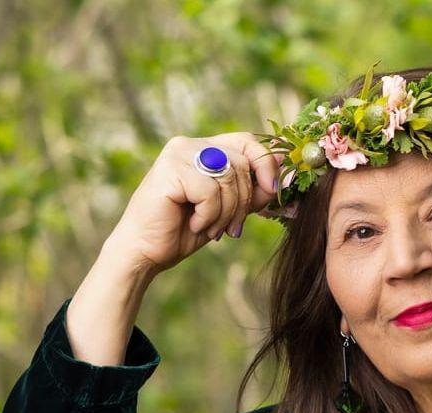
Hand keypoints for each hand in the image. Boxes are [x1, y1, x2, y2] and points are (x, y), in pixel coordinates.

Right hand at [104, 132, 283, 274]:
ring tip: (208, 228)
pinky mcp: (169, 169)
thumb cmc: (184, 230)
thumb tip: (286, 178)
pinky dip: (208, 215)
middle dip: (244, 202)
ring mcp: (177, 153)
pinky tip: (193, 224)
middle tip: (230, 228)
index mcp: (204, 148)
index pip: (248, 141)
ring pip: (229, 178)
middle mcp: (190, 144)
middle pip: (242, 163)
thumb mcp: (229, 210)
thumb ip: (254, 191)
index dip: (266, 164)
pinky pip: (210, 191)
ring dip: (226, 213)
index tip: (273, 191)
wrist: (145, 252)